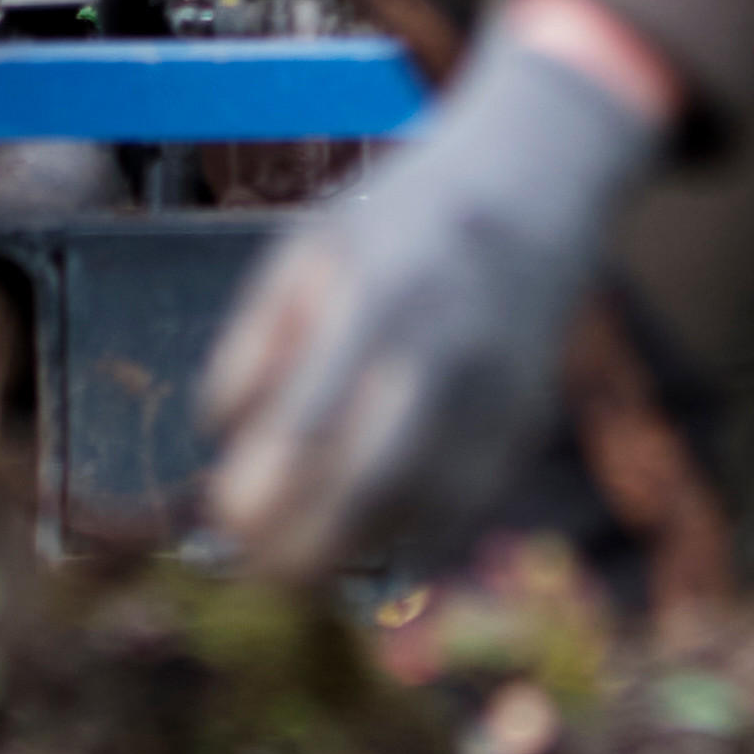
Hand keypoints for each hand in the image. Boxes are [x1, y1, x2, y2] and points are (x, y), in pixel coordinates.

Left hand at [199, 16, 653, 581]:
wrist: (536, 180)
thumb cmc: (401, 218)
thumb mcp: (310, 244)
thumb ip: (257, 334)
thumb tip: (217, 433)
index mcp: (374, 296)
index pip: (306, 424)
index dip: (260, 489)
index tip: (224, 519)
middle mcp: (443, 350)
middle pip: (369, 482)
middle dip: (305, 547)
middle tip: (257, 573)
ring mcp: (495, 393)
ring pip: (422, 511)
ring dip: (356, 551)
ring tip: (302, 566)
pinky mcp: (527, 422)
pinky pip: (468, 509)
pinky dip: (415, 538)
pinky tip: (371, 539)